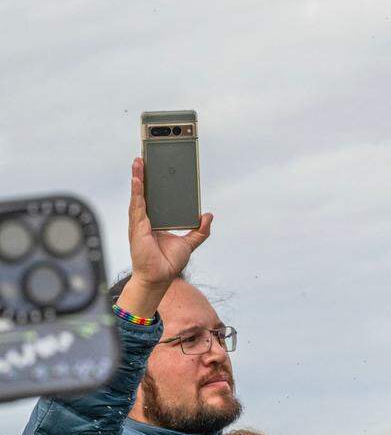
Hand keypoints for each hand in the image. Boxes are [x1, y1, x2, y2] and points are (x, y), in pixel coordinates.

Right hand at [117, 158, 211, 317]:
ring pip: (139, 195)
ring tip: (139, 160)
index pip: (156, 197)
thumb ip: (200, 231)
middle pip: (146, 192)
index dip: (155, 183)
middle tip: (145, 156)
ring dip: (138, 177)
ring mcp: (140, 222)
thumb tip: (208, 216)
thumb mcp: (189, 243)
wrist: (159, 278)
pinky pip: (137, 205)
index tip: (157, 166)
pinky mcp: (138, 226)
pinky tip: (138, 179)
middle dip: (144, 174)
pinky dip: (137, 191)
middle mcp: (147, 219)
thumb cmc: (168, 263)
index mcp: (157, 220)